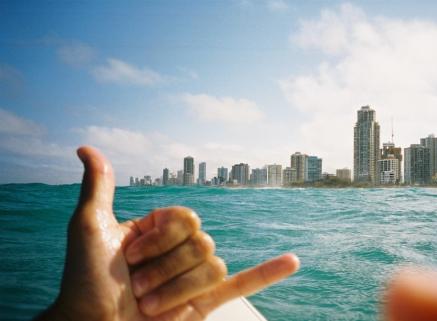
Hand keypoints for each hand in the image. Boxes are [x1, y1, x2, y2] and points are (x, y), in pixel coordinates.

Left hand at [35, 146, 298, 320]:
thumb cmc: (85, 283)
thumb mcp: (90, 227)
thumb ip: (99, 187)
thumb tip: (87, 148)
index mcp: (161, 230)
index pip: (188, 218)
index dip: (161, 238)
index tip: (129, 255)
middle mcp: (179, 250)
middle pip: (202, 243)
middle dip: (165, 267)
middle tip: (137, 285)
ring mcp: (194, 276)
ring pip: (214, 267)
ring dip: (177, 290)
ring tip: (150, 305)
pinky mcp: (205, 302)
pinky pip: (244, 285)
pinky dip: (269, 273)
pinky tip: (293, 261)